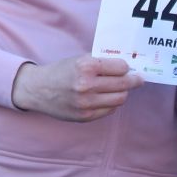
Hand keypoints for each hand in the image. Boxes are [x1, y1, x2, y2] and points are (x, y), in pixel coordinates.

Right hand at [11, 56, 143, 121]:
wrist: (38, 89)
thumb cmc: (61, 72)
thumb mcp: (79, 59)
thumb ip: (101, 62)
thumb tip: (126, 67)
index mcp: (86, 66)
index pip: (120, 67)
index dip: (126, 67)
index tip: (128, 68)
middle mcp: (86, 85)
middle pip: (123, 84)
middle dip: (134, 80)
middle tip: (138, 78)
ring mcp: (86, 103)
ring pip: (119, 99)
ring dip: (123, 92)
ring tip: (120, 88)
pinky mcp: (85, 116)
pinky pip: (109, 110)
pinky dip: (111, 103)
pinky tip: (106, 97)